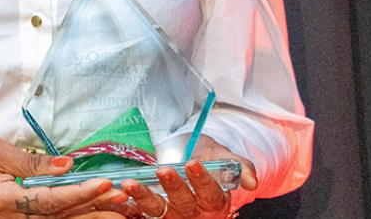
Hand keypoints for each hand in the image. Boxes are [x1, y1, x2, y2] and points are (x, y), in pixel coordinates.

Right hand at [0, 135, 129, 217]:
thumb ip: (32, 162)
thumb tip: (68, 166)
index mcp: (3, 200)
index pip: (50, 200)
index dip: (80, 192)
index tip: (106, 182)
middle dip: (95, 211)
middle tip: (127, 204)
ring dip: (89, 216)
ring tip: (120, 210)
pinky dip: (72, 216)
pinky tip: (92, 212)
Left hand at [120, 135, 257, 218]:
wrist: (188, 158)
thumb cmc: (208, 158)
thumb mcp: (225, 158)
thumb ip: (239, 167)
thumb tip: (252, 181)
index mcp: (214, 202)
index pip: (210, 193)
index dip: (202, 180)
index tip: (193, 163)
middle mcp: (194, 213)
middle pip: (183, 203)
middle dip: (173, 187)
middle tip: (163, 170)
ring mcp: (172, 215)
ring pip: (158, 210)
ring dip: (143, 197)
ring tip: (130, 183)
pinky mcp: (153, 213)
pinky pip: (140, 212)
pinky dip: (128, 204)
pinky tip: (118, 193)